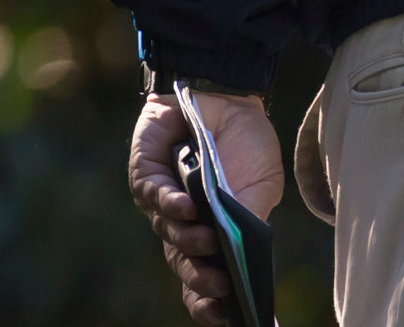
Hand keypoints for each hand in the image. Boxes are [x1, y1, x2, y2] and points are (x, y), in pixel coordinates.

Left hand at [128, 91, 283, 324]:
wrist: (228, 99)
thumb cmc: (244, 148)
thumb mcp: (258, 190)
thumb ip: (247, 220)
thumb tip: (245, 259)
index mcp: (210, 234)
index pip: (199, 278)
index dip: (207, 301)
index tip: (228, 315)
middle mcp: (180, 222)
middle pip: (180, 260)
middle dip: (199, 277)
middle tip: (220, 284)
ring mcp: (160, 197)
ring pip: (165, 230)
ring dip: (187, 239)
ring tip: (208, 240)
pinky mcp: (144, 169)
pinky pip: (151, 192)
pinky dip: (169, 202)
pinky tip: (187, 206)